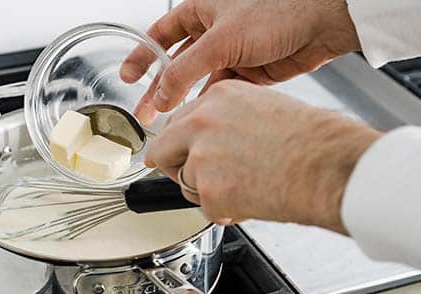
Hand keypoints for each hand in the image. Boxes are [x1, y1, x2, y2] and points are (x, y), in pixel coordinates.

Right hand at [121, 0, 360, 111]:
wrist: (324, 21)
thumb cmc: (278, 9)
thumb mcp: (221, 39)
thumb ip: (186, 70)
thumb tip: (161, 96)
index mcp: (201, 10)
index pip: (161, 35)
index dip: (142, 56)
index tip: (127, 77)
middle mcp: (213, 32)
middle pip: (177, 63)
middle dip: (159, 88)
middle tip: (144, 112)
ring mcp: (231, 53)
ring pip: (198, 82)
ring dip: (184, 101)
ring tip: (167, 123)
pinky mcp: (249, 73)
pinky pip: (220, 92)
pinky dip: (208, 105)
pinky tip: (198, 118)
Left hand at [145, 80, 380, 232]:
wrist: (331, 168)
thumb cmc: (313, 141)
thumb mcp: (262, 109)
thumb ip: (226, 120)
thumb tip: (206, 139)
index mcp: (216, 98)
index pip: (177, 122)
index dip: (181, 144)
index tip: (179, 154)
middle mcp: (202, 122)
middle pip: (162, 151)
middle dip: (176, 168)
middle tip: (199, 179)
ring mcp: (202, 157)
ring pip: (186, 184)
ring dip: (209, 192)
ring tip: (248, 186)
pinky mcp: (209, 191)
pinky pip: (205, 208)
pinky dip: (225, 212)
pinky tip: (253, 200)